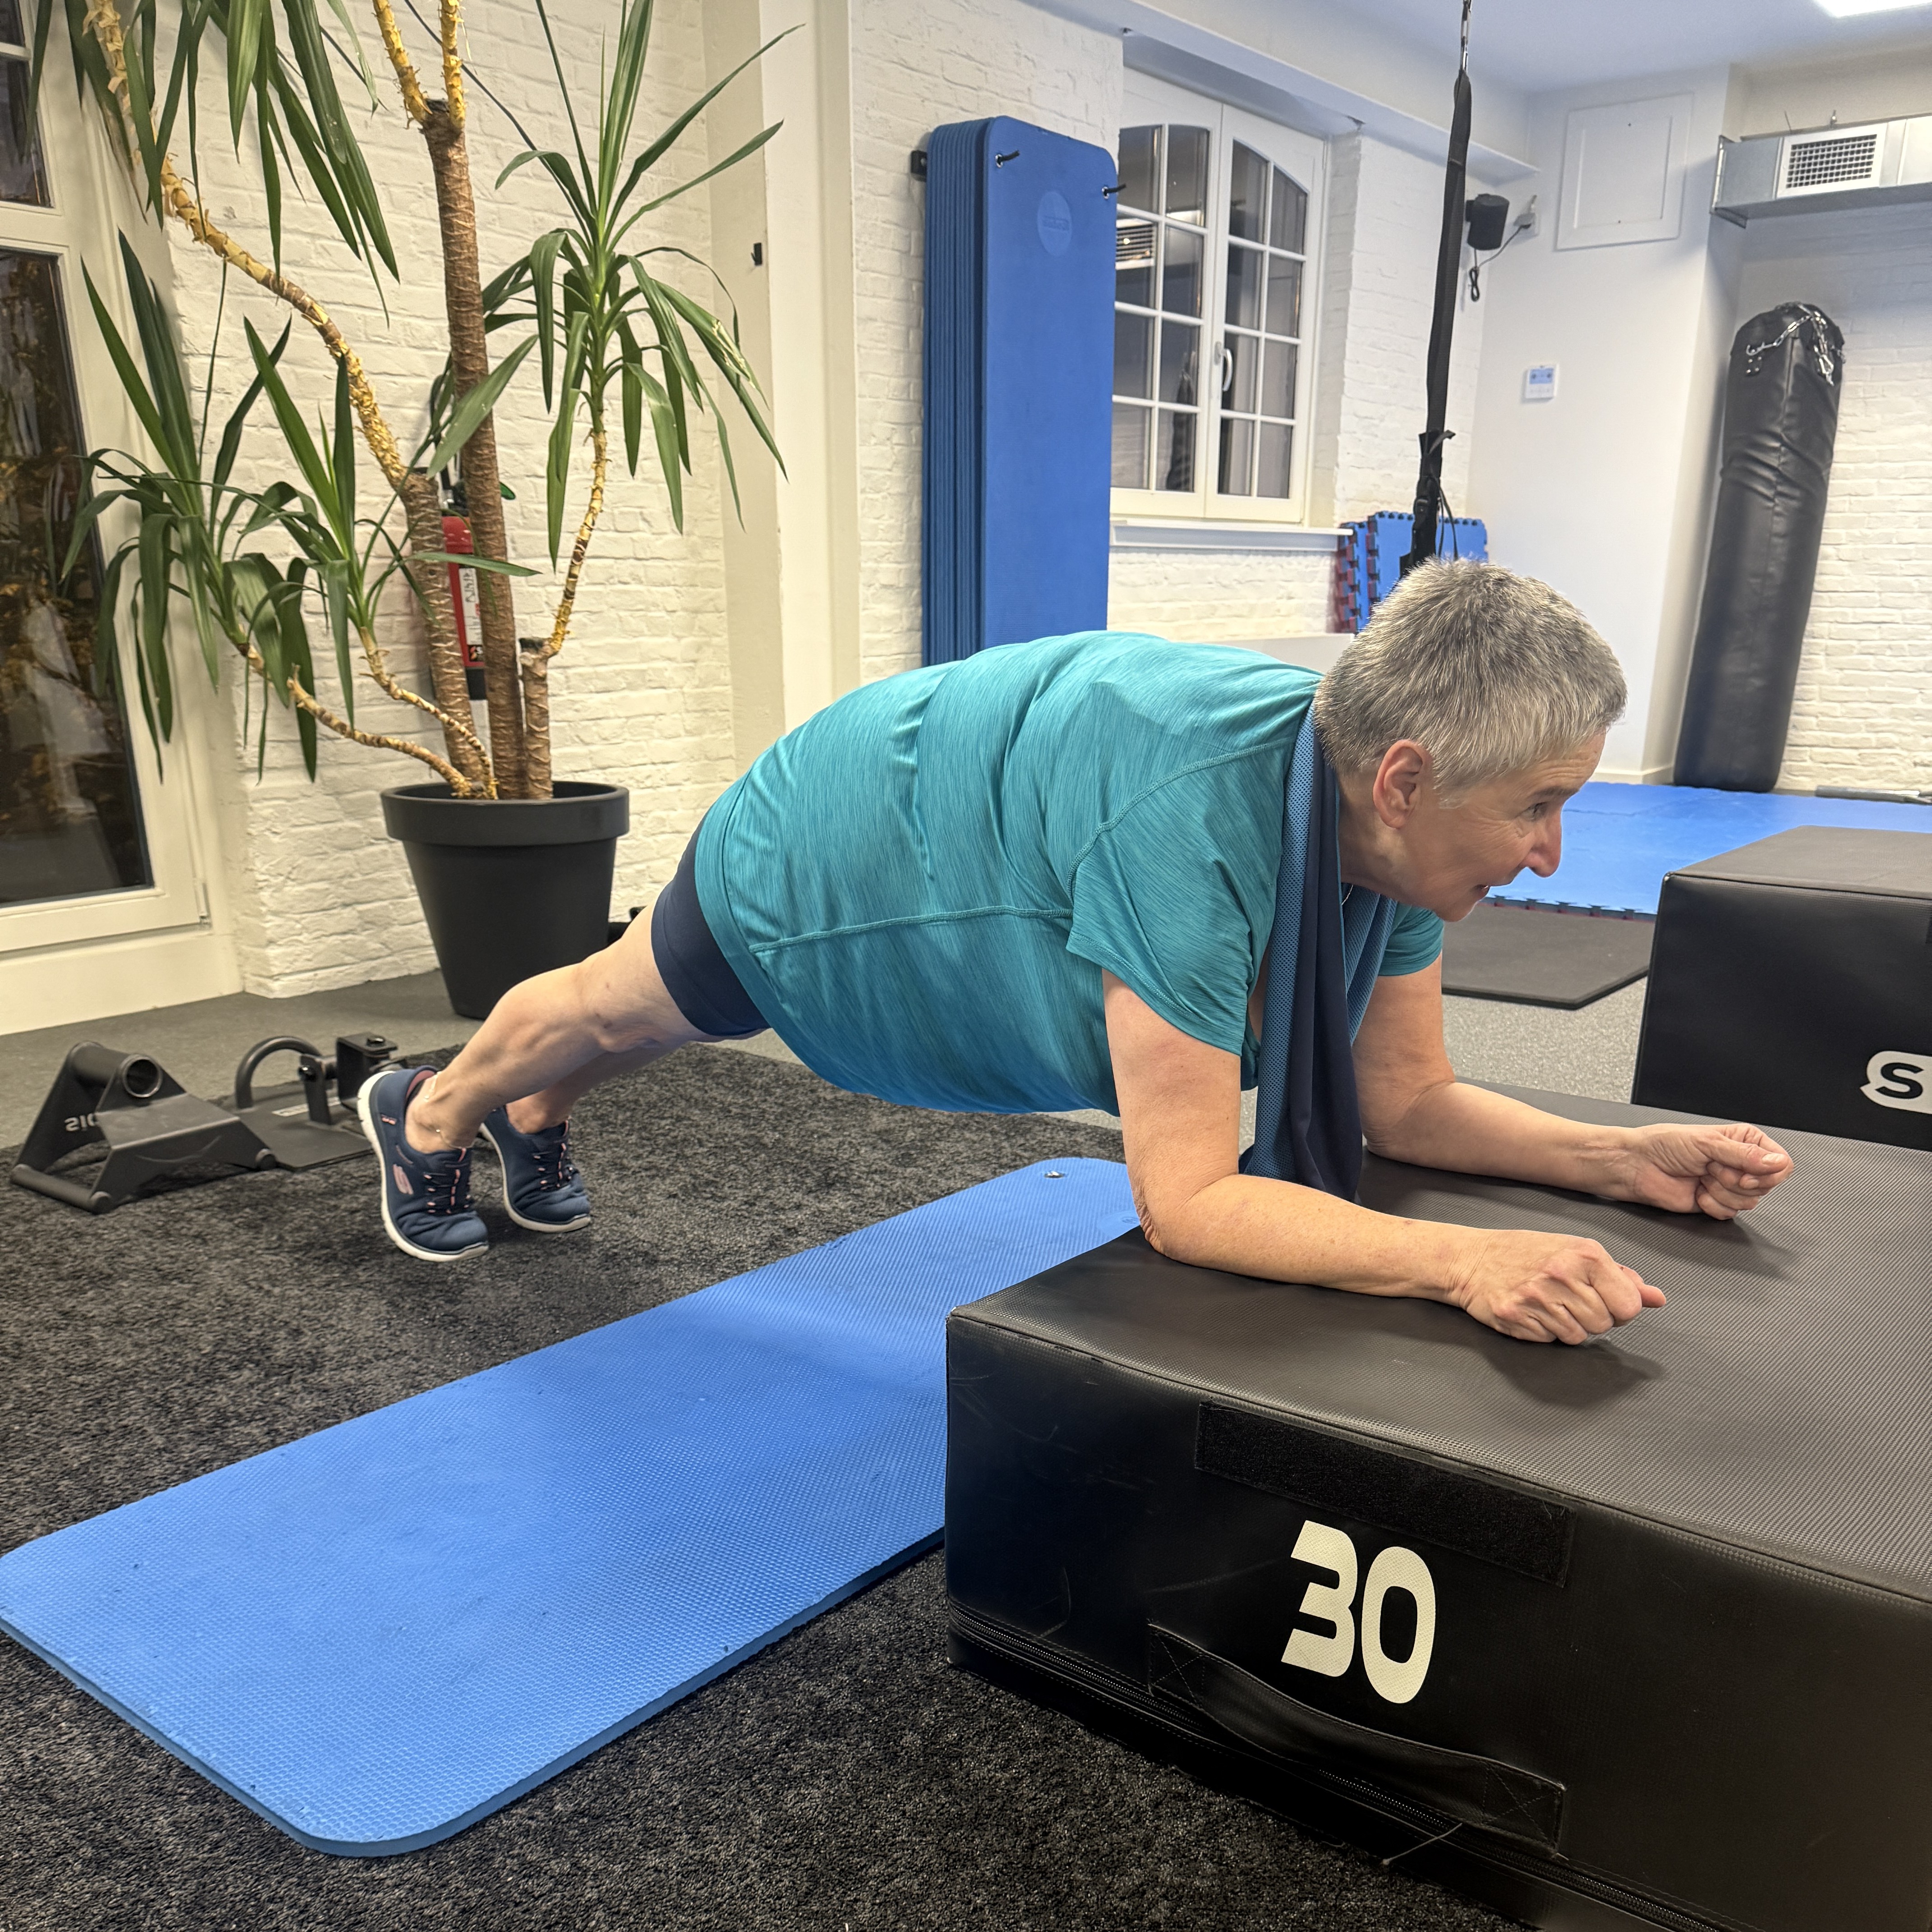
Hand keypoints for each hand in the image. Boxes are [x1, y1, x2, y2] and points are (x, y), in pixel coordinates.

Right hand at [1449, 1227, 1664, 1344]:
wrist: (1471, 1259)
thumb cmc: (1526, 1253)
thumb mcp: (1577, 1252)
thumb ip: (1620, 1277)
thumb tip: (1656, 1298)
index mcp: (1585, 1255)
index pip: (1628, 1306)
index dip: (1620, 1309)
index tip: (1604, 1300)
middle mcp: (1562, 1275)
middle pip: (1604, 1324)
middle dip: (1592, 1317)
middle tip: (1568, 1298)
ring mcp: (1537, 1298)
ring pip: (1578, 1337)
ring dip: (1568, 1325)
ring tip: (1549, 1303)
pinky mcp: (1516, 1318)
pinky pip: (1550, 1340)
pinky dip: (1544, 1330)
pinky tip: (1532, 1311)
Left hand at [1605, 1123, 1792, 1220]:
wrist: (1639, 1166)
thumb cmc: (1664, 1145)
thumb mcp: (1707, 1143)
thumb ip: (1745, 1155)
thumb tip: (1777, 1162)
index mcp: (1744, 1141)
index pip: (1781, 1161)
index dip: (1769, 1173)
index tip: (1746, 1173)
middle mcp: (1741, 1163)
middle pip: (1767, 1185)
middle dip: (1736, 1180)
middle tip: (1712, 1168)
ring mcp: (1730, 1184)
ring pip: (1750, 1201)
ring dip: (1721, 1191)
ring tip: (1701, 1177)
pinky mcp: (1718, 1203)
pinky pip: (1731, 1213)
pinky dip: (1712, 1205)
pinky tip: (1697, 1192)